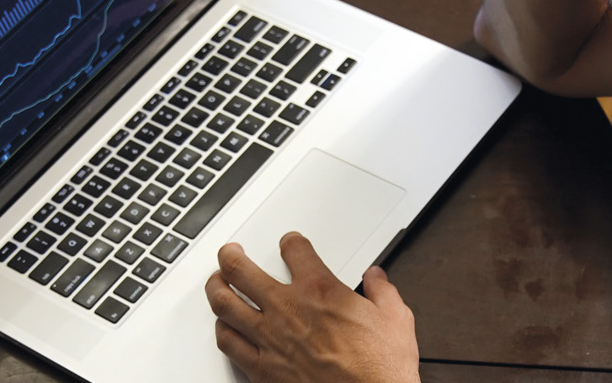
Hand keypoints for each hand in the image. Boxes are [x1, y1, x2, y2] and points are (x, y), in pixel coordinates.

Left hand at [205, 232, 420, 382]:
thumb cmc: (379, 368)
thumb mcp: (395, 318)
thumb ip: (383, 291)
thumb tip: (377, 278)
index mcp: (319, 290)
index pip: (294, 249)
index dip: (290, 242)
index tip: (289, 243)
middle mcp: (288, 309)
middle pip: (241, 270)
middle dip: (231, 257)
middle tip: (229, 252)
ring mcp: (270, 339)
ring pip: (225, 305)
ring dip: (216, 289)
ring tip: (216, 282)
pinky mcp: (262, 369)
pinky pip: (229, 344)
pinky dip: (222, 332)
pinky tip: (223, 328)